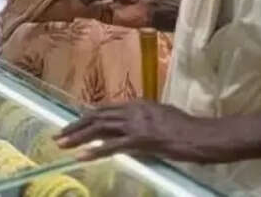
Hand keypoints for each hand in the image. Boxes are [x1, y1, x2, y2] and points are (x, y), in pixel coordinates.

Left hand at [55, 101, 217, 162]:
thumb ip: (144, 117)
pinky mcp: (141, 139)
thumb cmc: (187, 128)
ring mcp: (136, 124)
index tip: (73, 124)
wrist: (202, 136)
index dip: (86, 117)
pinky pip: (113, 146)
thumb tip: (131, 123)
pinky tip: (82, 155)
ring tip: (62, 143)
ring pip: (100, 128)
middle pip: (97, 116)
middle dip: (75, 126)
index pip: (105, 109)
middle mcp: (133, 111)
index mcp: (137, 104)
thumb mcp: (161, 115)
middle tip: (58, 135)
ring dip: (78, 136)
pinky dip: (95, 150)